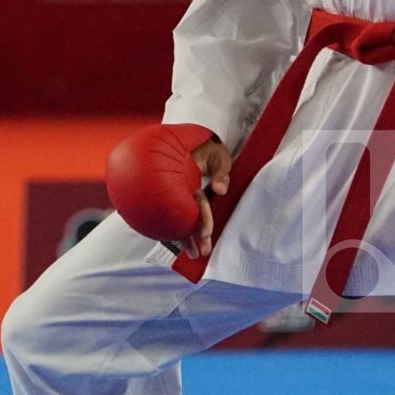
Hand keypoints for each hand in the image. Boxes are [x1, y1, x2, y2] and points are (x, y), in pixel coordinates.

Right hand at [185, 138, 232, 258]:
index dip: (201, 220)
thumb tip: (220, 190)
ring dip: (184, 236)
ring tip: (193, 253)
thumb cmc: (207, 148)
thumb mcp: (218, 156)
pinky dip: (179, 228)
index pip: (195, 202)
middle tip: (198, 253)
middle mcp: (178, 186)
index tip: (206, 236)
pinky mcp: (174, 195)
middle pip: (183, 214)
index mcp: (188, 177)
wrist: (191, 141)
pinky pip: (175, 213)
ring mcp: (174, 191)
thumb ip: (221, 172)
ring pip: (177, 216)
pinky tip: (183, 241)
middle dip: (191, 236)